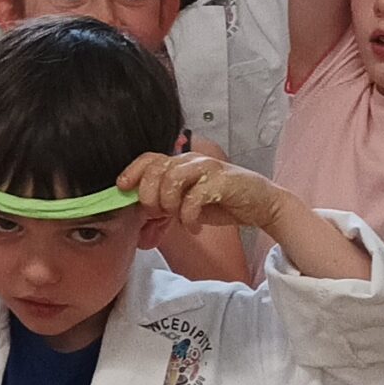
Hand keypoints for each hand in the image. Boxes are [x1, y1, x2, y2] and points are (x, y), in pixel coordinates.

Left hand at [119, 148, 287, 236]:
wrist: (261, 204)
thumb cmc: (223, 203)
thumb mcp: (188, 204)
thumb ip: (166, 206)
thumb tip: (141, 219)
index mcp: (180, 163)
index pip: (149, 159)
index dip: (132, 171)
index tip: (122, 188)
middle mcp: (192, 161)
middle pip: (156, 168)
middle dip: (149, 194)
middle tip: (157, 213)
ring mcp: (207, 168)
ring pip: (172, 178)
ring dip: (168, 203)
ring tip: (176, 217)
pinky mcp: (222, 181)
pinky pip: (194, 196)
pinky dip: (189, 216)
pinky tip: (194, 226)